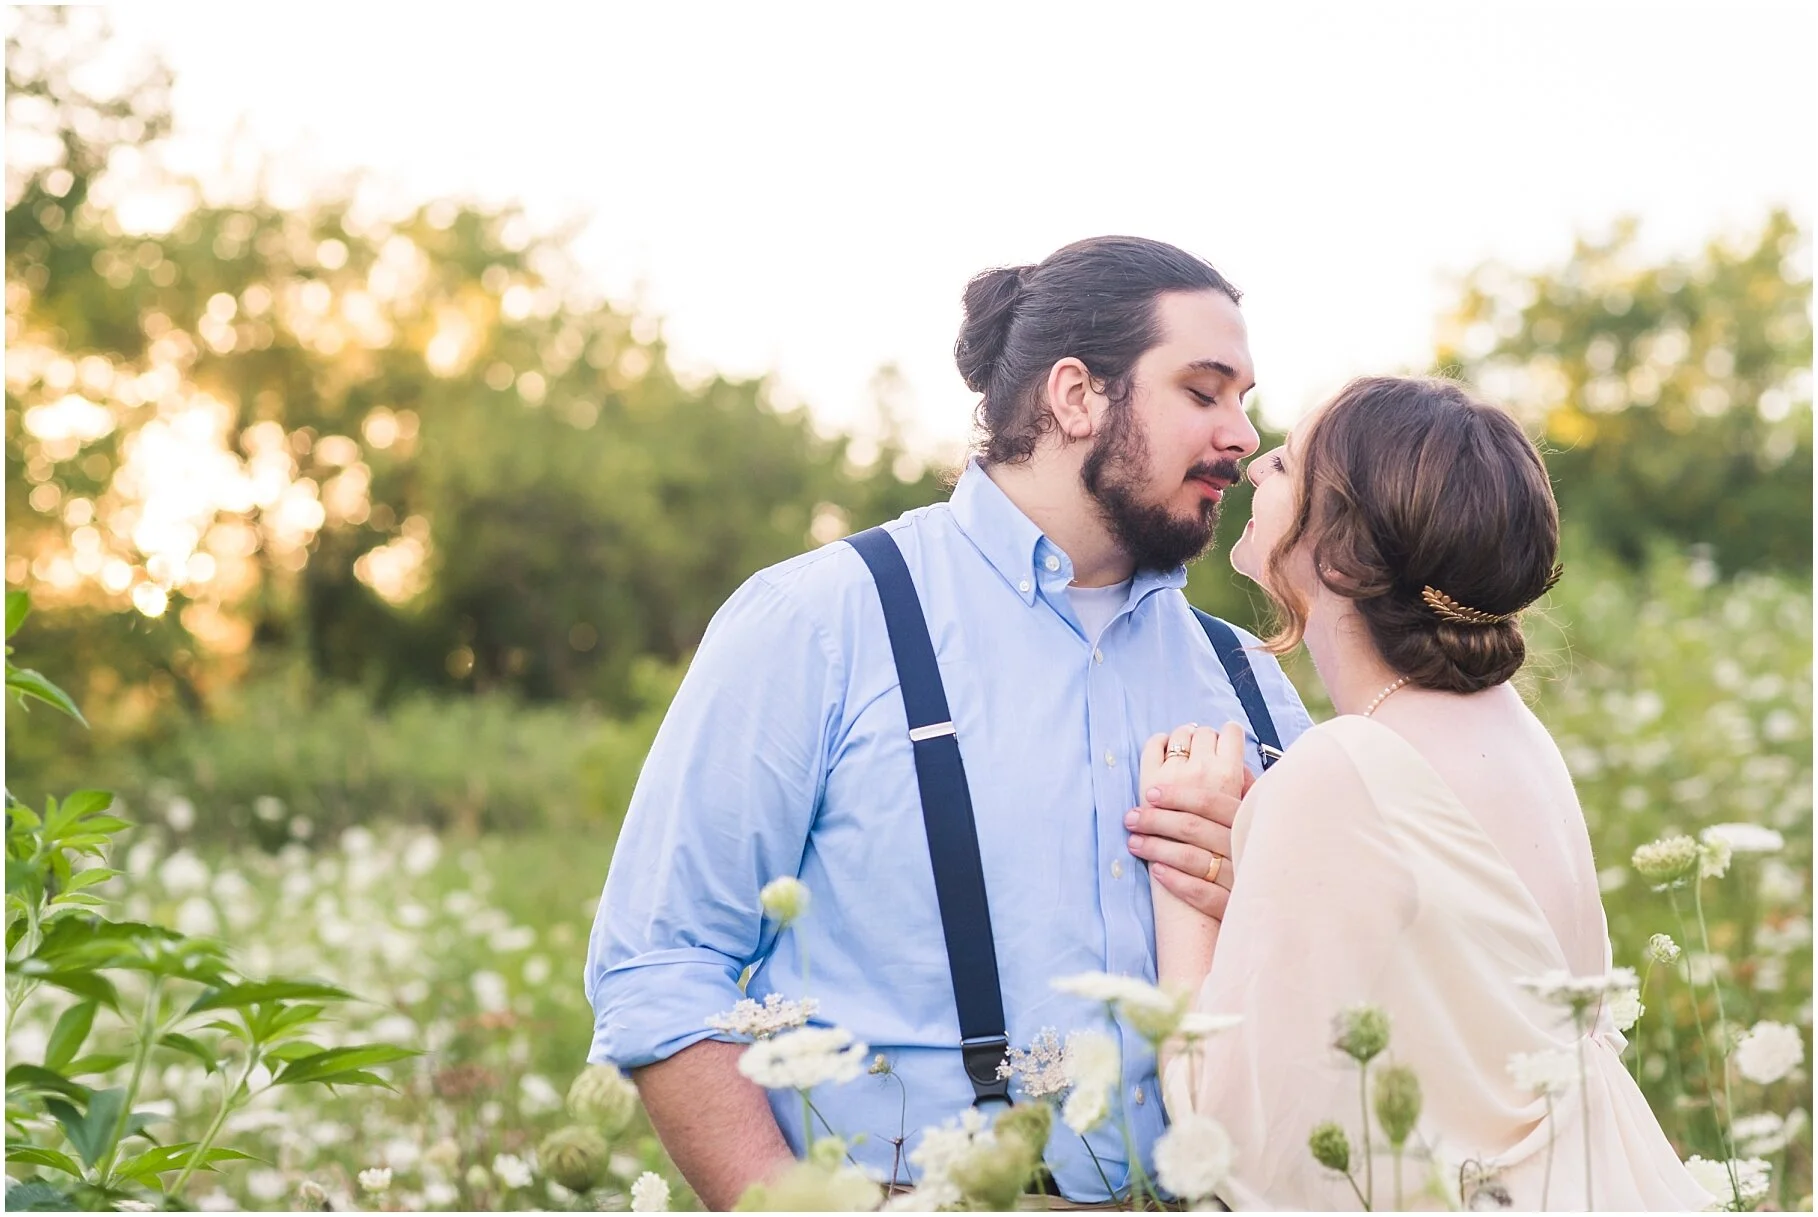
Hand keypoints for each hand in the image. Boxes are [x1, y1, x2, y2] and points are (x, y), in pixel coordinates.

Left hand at [1131, 722, 1250, 919]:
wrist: (1278, 907)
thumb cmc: (1257, 851)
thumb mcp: (1258, 818)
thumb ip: (1244, 791)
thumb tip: (1223, 766)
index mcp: (1250, 821)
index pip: (1211, 801)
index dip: (1178, 795)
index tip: (1150, 792)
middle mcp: (1246, 847)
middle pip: (1194, 827)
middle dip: (1156, 820)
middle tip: (1130, 818)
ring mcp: (1241, 878)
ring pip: (1193, 859)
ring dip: (1157, 848)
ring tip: (1133, 842)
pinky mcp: (1234, 907)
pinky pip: (1203, 894)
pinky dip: (1177, 882)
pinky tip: (1157, 872)